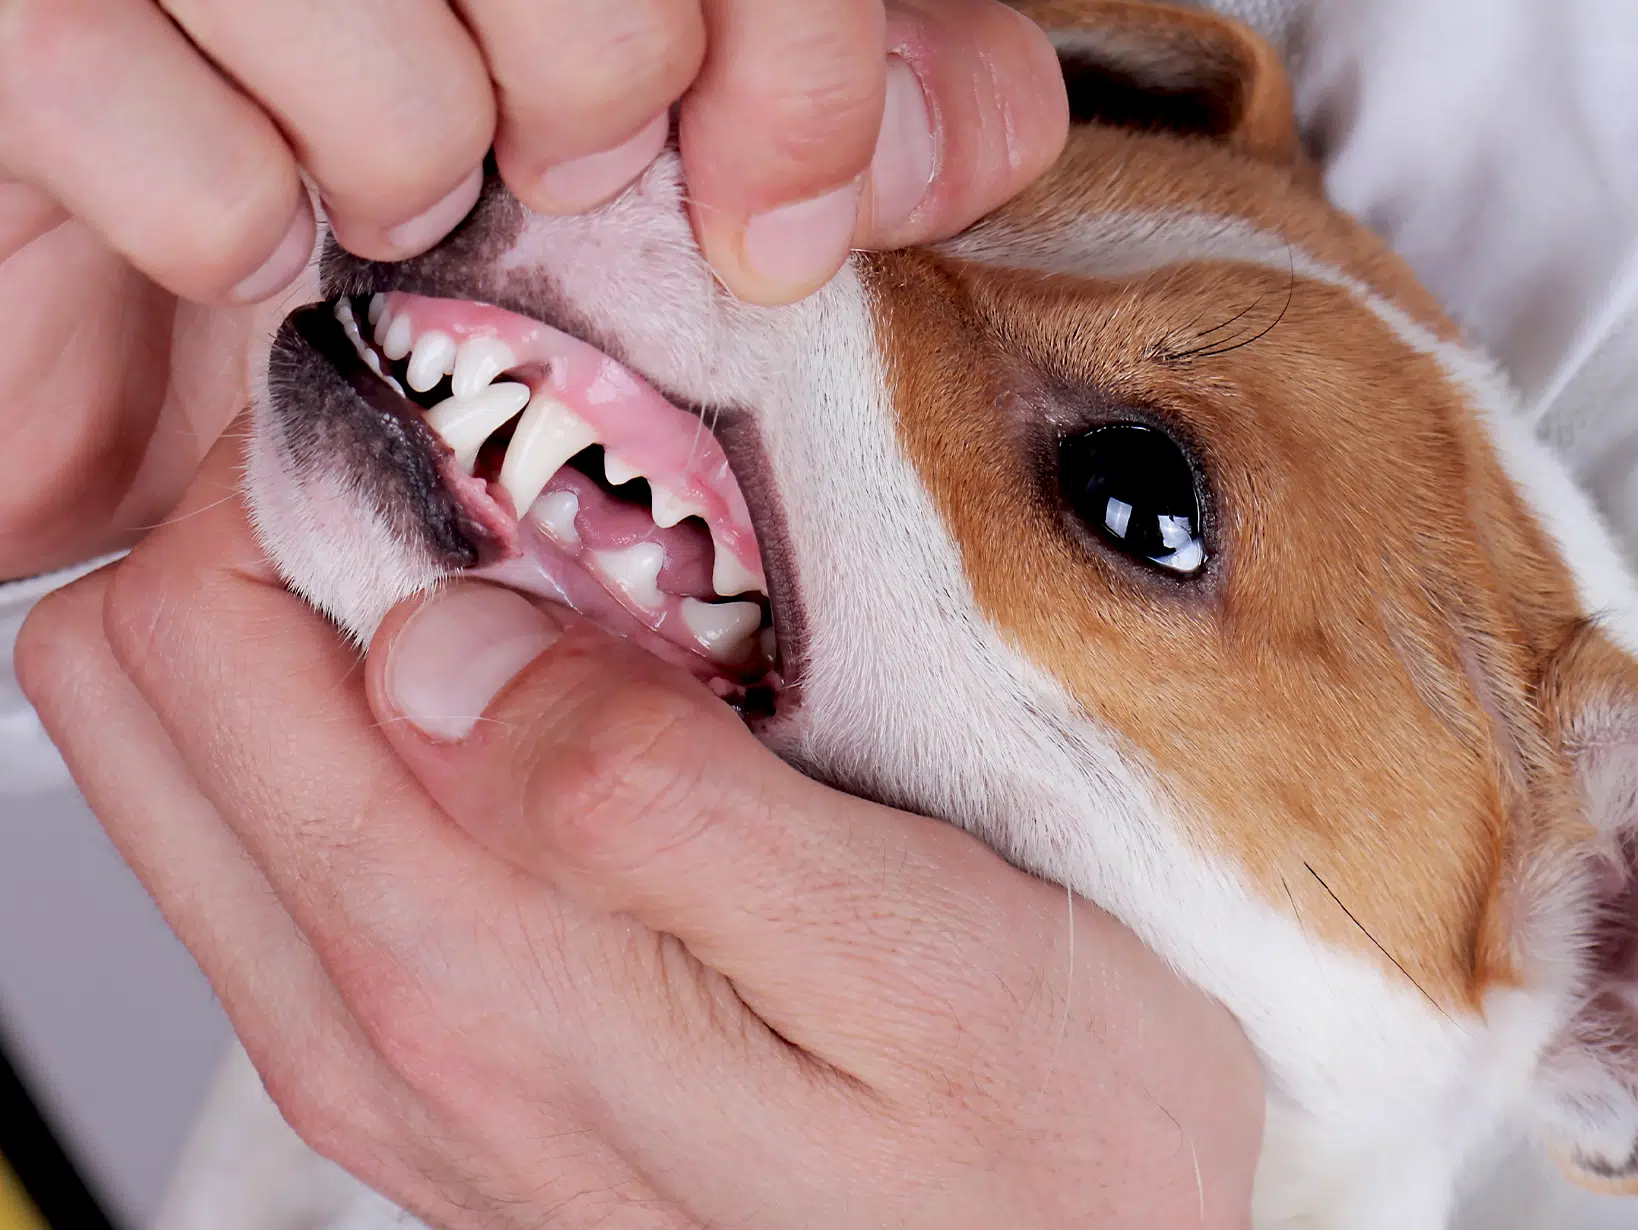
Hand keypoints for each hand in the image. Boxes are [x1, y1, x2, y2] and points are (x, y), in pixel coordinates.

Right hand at [0, 0, 1066, 582]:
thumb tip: (985, 129)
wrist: (89, 304)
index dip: (799, 63)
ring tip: (374, 190)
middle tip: (537, 166)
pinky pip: (223, 193)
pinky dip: (242, 252)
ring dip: (411, 185)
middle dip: (596, 112)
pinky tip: (230, 232)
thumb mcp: (609, 152)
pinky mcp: (14, 29)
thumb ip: (810, 96)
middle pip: (596, 0)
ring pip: (405, 81)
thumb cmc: (361, 205)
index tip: (784, 223)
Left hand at [17, 434, 1262, 1228]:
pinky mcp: (442, 1066)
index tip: (454, 418)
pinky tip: (537, 706)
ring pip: (190, 777)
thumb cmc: (1042, 1144)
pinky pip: (288, 855)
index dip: (292, 477)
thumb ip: (653, 808)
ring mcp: (395, 1057)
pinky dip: (357, 730)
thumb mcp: (912, 958)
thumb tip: (443, 646)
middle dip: (266, 531)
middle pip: (146, 700)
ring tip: (521, 580)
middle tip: (473, 478)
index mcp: (470, 972)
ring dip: (309, 625)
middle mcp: (383, 1026)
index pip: (197, 642)